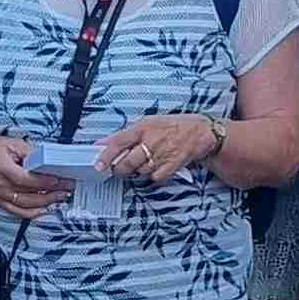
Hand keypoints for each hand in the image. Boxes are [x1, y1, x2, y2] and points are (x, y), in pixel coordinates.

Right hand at [0, 130, 70, 222]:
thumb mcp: (11, 143)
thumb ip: (30, 152)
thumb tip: (47, 160)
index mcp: (2, 168)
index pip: (26, 179)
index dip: (44, 182)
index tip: (59, 181)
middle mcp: (0, 185)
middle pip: (29, 195)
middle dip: (51, 194)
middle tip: (66, 189)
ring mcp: (0, 196)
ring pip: (26, 206)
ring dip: (46, 203)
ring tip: (60, 197)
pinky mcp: (1, 201)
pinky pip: (18, 212)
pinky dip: (33, 212)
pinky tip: (45, 208)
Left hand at [92, 113, 220, 185]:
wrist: (200, 132)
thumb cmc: (172, 126)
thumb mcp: (148, 122)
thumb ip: (125, 134)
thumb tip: (103, 143)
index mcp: (143, 128)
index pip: (118, 143)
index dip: (106, 155)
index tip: (98, 165)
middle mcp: (151, 141)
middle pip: (127, 163)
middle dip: (120, 169)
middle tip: (120, 168)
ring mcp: (161, 155)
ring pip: (139, 172)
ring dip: (138, 171)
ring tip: (146, 161)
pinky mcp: (171, 166)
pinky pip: (154, 177)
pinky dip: (153, 175)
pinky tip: (157, 165)